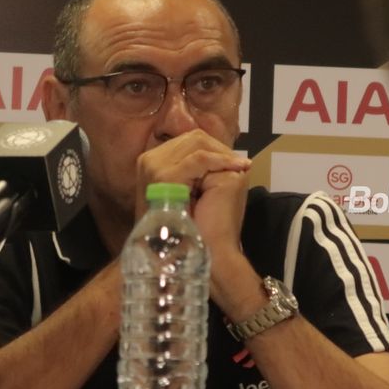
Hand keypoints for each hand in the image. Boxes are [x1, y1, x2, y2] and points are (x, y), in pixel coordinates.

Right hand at [135, 128, 250, 257]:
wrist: (187, 251)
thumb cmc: (195, 226)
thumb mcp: (194, 190)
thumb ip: (197, 168)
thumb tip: (220, 150)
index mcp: (152, 163)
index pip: (185, 141)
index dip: (211, 147)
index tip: (234, 159)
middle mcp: (148, 161)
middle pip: (191, 138)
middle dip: (218, 147)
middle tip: (239, 161)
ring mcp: (154, 167)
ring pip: (195, 144)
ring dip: (221, 154)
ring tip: (240, 165)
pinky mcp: (165, 177)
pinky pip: (199, 159)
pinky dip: (221, 160)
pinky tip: (238, 167)